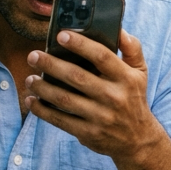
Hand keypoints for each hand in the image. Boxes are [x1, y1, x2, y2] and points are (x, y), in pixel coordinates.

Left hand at [24, 29, 164, 160]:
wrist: (138, 140)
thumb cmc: (133, 98)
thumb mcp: (140, 73)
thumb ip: (132, 49)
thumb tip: (119, 29)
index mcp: (126, 78)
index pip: (101, 56)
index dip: (80, 44)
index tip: (61, 35)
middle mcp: (114, 97)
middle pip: (77, 77)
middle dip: (51, 65)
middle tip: (33, 56)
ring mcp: (101, 117)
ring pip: (65, 99)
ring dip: (43, 88)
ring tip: (29, 79)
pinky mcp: (89, 133)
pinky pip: (61, 120)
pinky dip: (43, 110)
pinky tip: (31, 100)